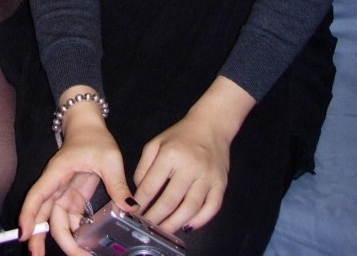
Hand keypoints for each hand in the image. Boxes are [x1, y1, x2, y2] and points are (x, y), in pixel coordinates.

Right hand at [18, 94, 134, 254]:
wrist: (89, 127)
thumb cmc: (94, 138)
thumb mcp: (109, 159)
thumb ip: (118, 184)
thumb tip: (131, 208)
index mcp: (58, 173)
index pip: (38, 195)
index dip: (29, 215)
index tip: (24, 234)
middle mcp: (56, 186)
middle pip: (43, 215)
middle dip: (39, 238)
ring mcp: (63, 193)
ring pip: (56, 221)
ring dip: (63, 240)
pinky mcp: (73, 197)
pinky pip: (70, 220)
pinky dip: (75, 234)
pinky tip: (85, 246)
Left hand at [131, 78, 254, 234]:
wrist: (211, 125)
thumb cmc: (181, 136)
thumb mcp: (156, 143)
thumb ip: (144, 166)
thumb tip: (139, 192)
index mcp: (170, 154)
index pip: (151, 185)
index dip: (141, 202)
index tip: (134, 212)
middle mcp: (190, 166)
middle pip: (170, 200)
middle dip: (156, 217)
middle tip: (147, 227)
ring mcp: (208, 176)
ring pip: (190, 208)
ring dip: (175, 223)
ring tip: (164, 230)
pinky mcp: (221, 183)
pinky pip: (212, 207)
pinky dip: (200, 220)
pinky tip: (188, 226)